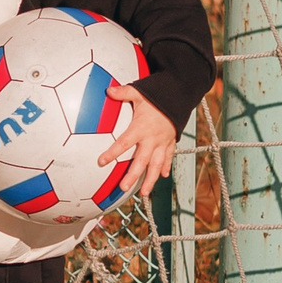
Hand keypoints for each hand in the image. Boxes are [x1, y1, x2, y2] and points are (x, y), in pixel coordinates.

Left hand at [98, 83, 176, 197]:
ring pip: (156, 165)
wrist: (180, 95)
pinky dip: (166, 167)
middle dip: (133, 175)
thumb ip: (123, 93)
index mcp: (141, 127)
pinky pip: (168, 157)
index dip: (112, 153)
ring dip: (150, 179)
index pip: (124, 143)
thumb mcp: (139, 91)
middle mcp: (152, 138)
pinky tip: (163, 176)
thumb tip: (107, 90)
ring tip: (144, 193)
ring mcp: (163, 142)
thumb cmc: (157, 94)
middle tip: (123, 187)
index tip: (101, 162)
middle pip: (141, 161)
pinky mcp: (170, 142)